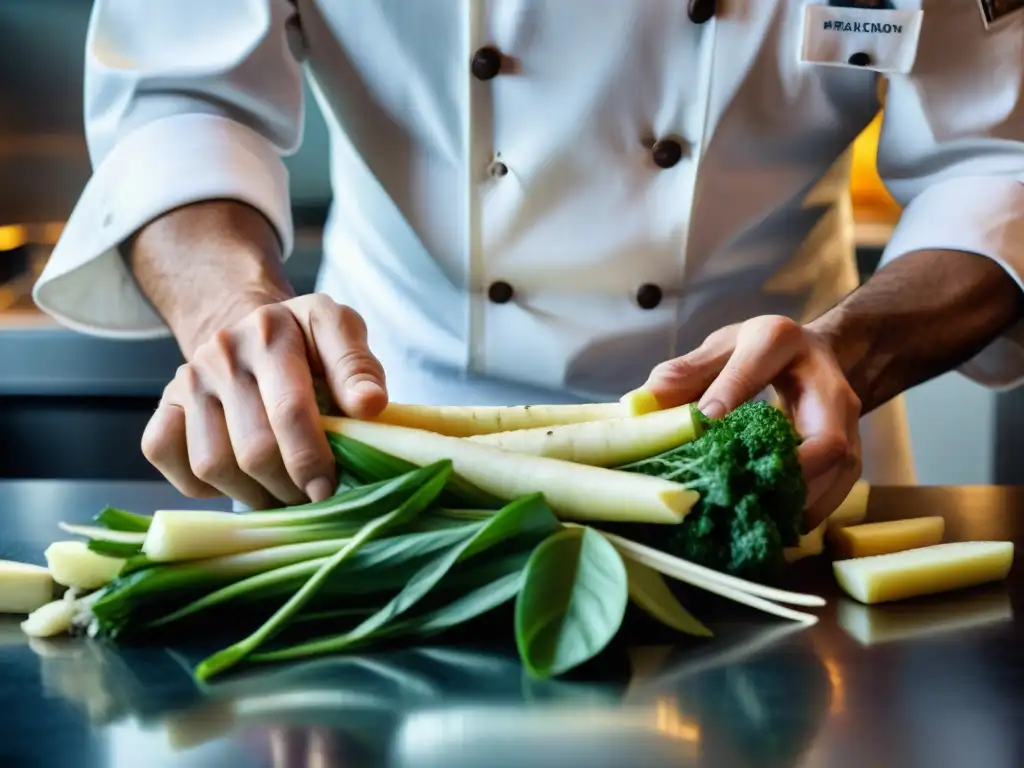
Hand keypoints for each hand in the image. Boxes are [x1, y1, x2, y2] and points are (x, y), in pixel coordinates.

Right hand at [142, 294, 387, 508]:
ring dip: (252, 494)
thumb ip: (358, 366)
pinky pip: (168, 458)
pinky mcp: (162, 406)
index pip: (290, 411)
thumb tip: (371, 406)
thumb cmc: (305, 340)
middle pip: (253, 449)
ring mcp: (187, 381)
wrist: (249, 329)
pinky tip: (238, 478)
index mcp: (271, 333)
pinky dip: (202, 485)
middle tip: (312, 498)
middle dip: (289, 487)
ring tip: (282, 494)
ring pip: (211, 464)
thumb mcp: (339, 332)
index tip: (331, 489)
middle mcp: (222, 354)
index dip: (312, 459)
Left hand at [641, 315, 861, 528]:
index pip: (754, 367)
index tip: (704, 423)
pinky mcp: (851, 448)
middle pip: (825, 437)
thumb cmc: (755, 353)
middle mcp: (825, 382)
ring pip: (839, 469)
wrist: (813, 352)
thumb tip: (638, 407)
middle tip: (746, 493)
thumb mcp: (718, 347)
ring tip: (758, 518)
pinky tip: (774, 520)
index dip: (728, 395)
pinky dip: (808, 508)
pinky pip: (840, 486)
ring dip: (801, 501)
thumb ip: (681, 374)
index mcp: (779, 341)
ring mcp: (846, 420)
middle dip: (790, 474)